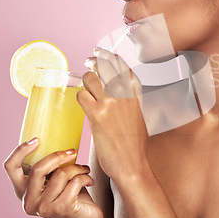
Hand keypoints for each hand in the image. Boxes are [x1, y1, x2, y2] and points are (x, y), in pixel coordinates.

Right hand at [3, 139, 103, 217]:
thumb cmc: (71, 194)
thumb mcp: (55, 178)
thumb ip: (49, 166)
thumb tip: (56, 137)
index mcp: (22, 191)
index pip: (10, 167)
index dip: (20, 151)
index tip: (37, 139)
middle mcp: (28, 202)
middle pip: (38, 168)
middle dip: (58, 156)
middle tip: (73, 152)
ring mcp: (44, 208)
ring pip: (61, 174)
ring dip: (77, 168)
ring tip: (84, 170)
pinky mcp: (62, 210)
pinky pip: (75, 182)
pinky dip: (85, 177)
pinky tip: (90, 181)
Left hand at [78, 48, 147, 182]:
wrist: (132, 164)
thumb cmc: (134, 144)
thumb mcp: (138, 115)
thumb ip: (128, 100)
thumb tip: (114, 92)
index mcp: (135, 93)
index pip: (122, 66)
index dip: (110, 57)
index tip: (103, 54)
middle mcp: (124, 94)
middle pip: (105, 66)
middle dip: (95, 61)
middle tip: (90, 60)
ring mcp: (110, 103)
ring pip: (90, 78)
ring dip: (85, 80)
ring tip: (85, 85)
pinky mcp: (97, 115)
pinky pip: (82, 96)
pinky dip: (80, 97)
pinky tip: (82, 102)